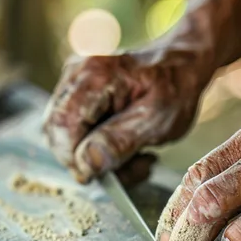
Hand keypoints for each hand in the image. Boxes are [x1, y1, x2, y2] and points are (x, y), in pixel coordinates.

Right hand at [42, 50, 207, 182]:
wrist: (182, 66)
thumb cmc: (175, 87)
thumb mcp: (156, 120)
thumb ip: (119, 141)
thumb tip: (86, 163)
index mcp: (94, 76)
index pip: (61, 126)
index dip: (75, 158)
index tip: (103, 175)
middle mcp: (75, 76)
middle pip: (58, 134)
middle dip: (91, 162)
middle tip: (131, 167)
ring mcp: (74, 86)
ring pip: (67, 139)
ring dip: (102, 160)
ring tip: (138, 158)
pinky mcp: (80, 98)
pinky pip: (78, 134)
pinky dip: (103, 150)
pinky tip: (130, 149)